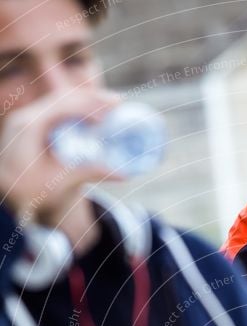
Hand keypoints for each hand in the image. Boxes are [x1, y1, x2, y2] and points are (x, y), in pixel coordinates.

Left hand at [0, 88, 121, 222]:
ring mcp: (27, 119)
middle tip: (118, 101)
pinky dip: (77, 110)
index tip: (113, 109)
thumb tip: (124, 175)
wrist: (13, 199)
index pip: (61, 106)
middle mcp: (24, 118)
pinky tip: (94, 114)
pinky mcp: (31, 125)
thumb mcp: (61, 184)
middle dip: (91, 98)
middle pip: (62, 98)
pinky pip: (56, 110)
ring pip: (59, 101)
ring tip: (111, 105)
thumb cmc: (33, 194)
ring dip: (85, 102)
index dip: (88, 105)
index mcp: (27, 127)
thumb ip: (90, 173)